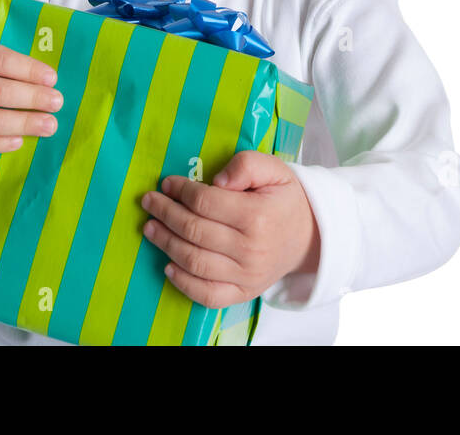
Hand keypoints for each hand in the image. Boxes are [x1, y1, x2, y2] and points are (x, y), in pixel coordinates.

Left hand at [141, 150, 320, 307]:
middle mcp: (250, 249)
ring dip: (166, 244)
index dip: (180, 191)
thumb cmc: (285, 199)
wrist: (310, 237)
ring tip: (150, 228)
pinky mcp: (243, 293)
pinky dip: (183, 283)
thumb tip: (216, 181)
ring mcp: (246, 276)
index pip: (205, 203)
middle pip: (194, 231)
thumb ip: (246, 165)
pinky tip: (168, 265)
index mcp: (257, 216)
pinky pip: (207, 295)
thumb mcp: (274, 169)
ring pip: (194, 261)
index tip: (166, 183)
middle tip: (149, 202)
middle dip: (165, 214)